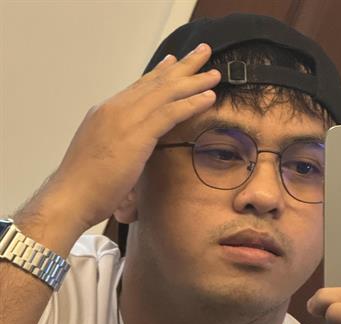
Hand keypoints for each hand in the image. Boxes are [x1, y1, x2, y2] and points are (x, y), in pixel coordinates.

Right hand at [48, 43, 220, 229]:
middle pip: (154, 83)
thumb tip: (131, 151)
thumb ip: (118, 145)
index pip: (137, 88)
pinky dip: (191, 104)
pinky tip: (208, 98)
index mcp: (105, 113)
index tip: (174, 63)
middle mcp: (114, 109)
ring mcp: (124, 119)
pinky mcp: (136, 135)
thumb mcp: (102, 156)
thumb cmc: (85, 185)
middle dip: (182, 68)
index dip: (159, 74)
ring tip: (214, 75)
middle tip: (202, 54)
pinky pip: (169, 113)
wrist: (71, 196)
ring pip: (165, 93)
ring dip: (193, 82)